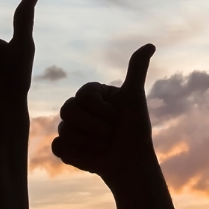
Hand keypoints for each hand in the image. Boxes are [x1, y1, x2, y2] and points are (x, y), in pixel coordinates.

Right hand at [51, 44, 157, 179]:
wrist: (131, 163)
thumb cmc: (135, 131)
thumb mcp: (134, 99)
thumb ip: (137, 70)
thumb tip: (150, 45)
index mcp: (91, 94)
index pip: (83, 95)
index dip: (101, 110)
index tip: (116, 116)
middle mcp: (78, 109)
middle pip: (67, 110)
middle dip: (94, 126)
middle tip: (110, 134)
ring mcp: (68, 128)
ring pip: (64, 130)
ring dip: (90, 143)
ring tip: (104, 146)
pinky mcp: (64, 148)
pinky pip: (58, 147)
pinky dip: (76, 154)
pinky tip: (91, 156)